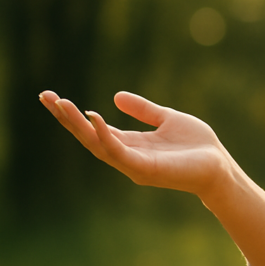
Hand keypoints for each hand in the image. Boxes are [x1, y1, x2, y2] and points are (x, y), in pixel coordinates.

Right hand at [39, 90, 233, 198]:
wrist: (219, 166)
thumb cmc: (197, 146)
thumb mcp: (168, 118)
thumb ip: (144, 110)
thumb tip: (115, 96)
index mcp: (131, 143)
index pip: (95, 128)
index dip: (74, 114)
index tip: (53, 96)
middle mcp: (127, 155)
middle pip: (88, 136)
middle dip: (66, 118)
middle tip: (45, 96)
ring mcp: (133, 164)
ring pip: (97, 144)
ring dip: (78, 125)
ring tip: (61, 104)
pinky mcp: (144, 169)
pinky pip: (118, 152)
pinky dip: (105, 135)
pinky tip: (94, 118)